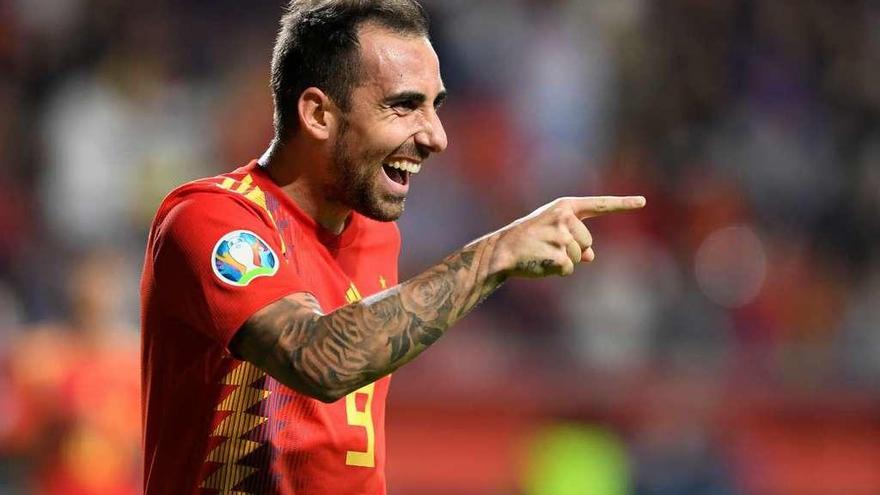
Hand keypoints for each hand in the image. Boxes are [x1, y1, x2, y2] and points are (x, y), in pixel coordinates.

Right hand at [488, 196, 645, 277]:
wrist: (502, 250)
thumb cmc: (529, 240)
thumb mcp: (552, 233)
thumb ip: (575, 239)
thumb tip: (590, 256)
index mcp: (566, 207)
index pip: (599, 205)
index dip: (623, 204)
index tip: (643, 202)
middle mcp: (565, 217)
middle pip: (588, 243)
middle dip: (573, 251)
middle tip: (547, 247)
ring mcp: (561, 235)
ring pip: (579, 257)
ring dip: (564, 261)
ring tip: (542, 254)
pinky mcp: (556, 253)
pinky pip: (568, 269)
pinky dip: (556, 271)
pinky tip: (540, 263)